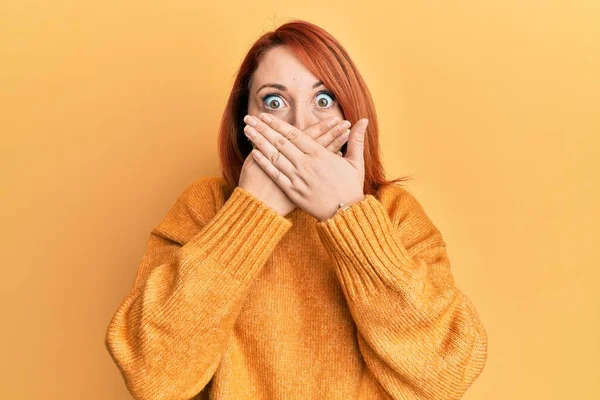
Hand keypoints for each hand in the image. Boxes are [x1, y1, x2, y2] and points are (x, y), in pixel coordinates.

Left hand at [243, 112, 368, 220]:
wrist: (346, 214)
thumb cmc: (351, 187)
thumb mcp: (356, 162)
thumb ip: (356, 140)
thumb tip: (364, 120)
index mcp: (320, 154)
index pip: (294, 134)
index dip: (278, 124)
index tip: (266, 115)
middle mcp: (306, 164)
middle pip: (280, 142)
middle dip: (263, 128)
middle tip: (250, 118)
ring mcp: (298, 178)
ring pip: (274, 156)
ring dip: (259, 142)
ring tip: (248, 131)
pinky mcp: (293, 191)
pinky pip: (275, 174)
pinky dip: (264, 163)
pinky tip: (253, 153)